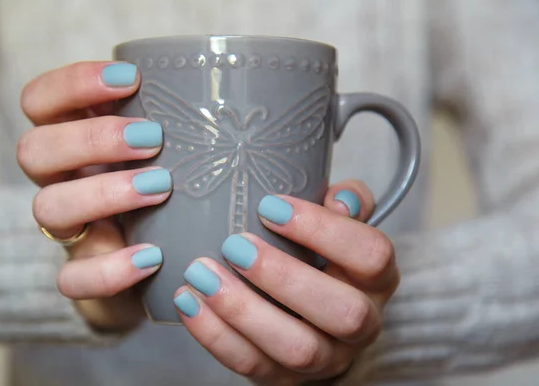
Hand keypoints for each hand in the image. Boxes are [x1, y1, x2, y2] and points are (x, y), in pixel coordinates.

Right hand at [17, 61, 169, 331]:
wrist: (160, 267)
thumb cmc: (175, 194)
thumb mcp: (176, 154)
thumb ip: (189, 127)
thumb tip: (251, 96)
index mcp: (77, 140)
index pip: (41, 101)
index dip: (72, 83)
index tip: (131, 79)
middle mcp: (62, 181)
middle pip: (34, 150)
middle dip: (91, 138)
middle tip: (152, 138)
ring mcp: (69, 230)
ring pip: (47, 207)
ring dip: (102, 192)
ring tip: (160, 187)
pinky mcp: (82, 274)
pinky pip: (72, 278)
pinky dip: (109, 268)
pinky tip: (153, 257)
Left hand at [173, 181, 397, 384]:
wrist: (311, 317)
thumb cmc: (320, 258)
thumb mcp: (339, 225)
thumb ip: (346, 201)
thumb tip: (339, 199)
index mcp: (377, 279)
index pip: (371, 254)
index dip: (324, 229)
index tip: (270, 206)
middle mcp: (362, 324)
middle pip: (342, 312)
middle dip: (283, 277)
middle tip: (235, 246)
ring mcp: (326, 358)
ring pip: (296, 348)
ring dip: (243, 310)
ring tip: (202, 275)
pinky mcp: (285, 379)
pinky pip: (252, 365)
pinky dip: (216, 335)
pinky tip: (189, 301)